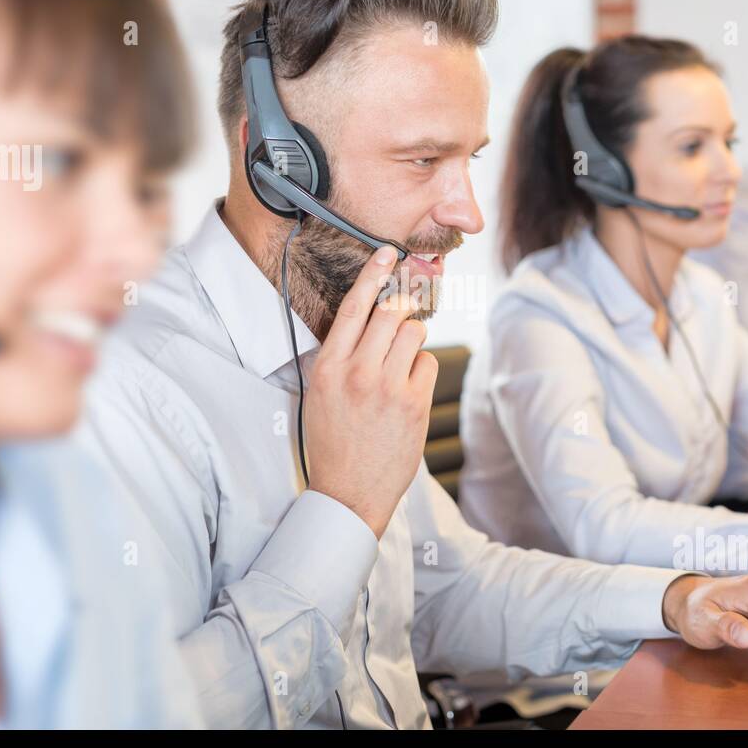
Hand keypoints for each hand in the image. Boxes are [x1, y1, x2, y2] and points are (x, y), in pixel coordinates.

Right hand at [304, 245, 437, 537]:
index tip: (388, 253)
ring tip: (398, 366)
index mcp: (326, 367)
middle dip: (400, 307)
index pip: (353, 307)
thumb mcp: (319, 394)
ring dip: (411, 341)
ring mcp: (387, 386)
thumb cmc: (333, 443)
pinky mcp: (414, 403)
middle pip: (390, 313)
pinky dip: (421, 370)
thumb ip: (339, 356)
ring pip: (414, 332)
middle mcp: (356, 371)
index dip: (373, 275)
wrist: (348, 493)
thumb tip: (368, 319)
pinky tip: (408, 391)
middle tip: (404, 307)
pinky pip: (428, 362)